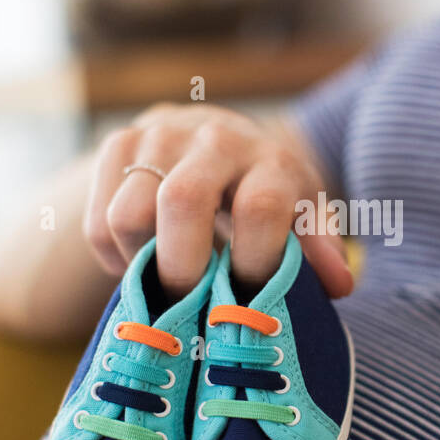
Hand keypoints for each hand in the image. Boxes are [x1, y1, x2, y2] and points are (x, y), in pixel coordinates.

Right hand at [84, 103, 352, 298]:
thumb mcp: (302, 217)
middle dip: (182, 268)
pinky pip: (99, 219)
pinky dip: (114, 256)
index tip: (246, 294)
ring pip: (129, 215)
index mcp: (271, 160)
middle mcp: (215, 138)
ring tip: (167, 280)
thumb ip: (318, 250)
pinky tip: (142, 260)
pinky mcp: (118, 144)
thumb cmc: (266, 194)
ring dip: (142, 265)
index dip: (252, 261)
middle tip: (189, 303)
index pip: (259, 207)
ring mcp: (161, 135)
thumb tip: (339, 284)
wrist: (215, 142)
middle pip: (182, 200)